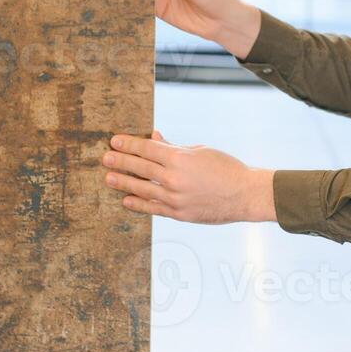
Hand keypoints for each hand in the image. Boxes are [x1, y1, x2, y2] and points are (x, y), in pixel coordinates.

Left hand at [102, 130, 275, 223]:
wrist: (245, 195)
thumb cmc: (226, 168)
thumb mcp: (200, 151)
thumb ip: (173, 147)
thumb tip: (154, 137)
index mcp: (180, 159)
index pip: (147, 149)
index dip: (129, 144)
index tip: (115, 141)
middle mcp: (174, 179)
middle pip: (141, 168)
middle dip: (121, 162)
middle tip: (105, 158)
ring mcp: (175, 198)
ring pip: (143, 189)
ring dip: (124, 183)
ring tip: (108, 178)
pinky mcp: (179, 214)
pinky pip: (153, 208)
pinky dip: (138, 204)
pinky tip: (126, 200)